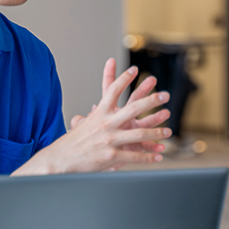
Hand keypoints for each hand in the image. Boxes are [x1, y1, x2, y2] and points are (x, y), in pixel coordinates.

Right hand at [19, 59, 171, 174]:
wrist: (60, 160)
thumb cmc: (71, 142)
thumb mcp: (82, 124)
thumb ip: (93, 115)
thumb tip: (96, 106)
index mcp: (99, 113)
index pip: (113, 90)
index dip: (124, 78)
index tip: (134, 69)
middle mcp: (106, 123)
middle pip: (134, 107)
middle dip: (152, 100)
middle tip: (165, 95)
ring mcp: (110, 139)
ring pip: (139, 133)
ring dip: (156, 132)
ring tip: (168, 131)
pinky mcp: (112, 155)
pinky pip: (135, 155)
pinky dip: (148, 156)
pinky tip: (158, 156)